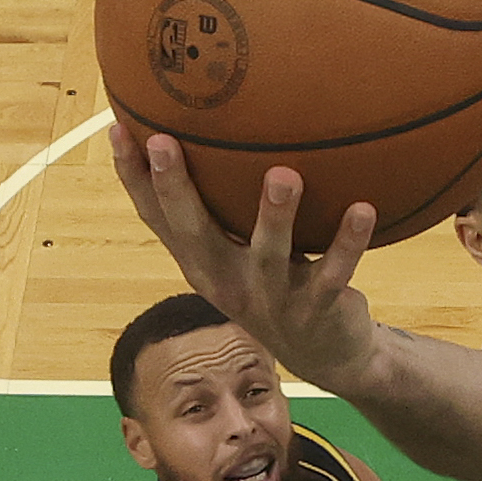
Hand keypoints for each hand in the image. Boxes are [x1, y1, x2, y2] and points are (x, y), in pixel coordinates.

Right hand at [111, 124, 386, 390]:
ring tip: (283, 174)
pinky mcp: (317, 310)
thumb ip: (225, 204)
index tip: (117, 129)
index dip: (134, 178)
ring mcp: (273, 298)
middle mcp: (229, 281)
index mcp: (204, 263)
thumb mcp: (241, 250)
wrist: (327, 355)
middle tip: (163, 142)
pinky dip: (349, 242)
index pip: (157, 218)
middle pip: (195, 233)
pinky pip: (335, 272)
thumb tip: (219, 125)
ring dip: (276, 215)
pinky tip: (364, 208)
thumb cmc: (278, 282)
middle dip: (176, 188)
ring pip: (270, 254)